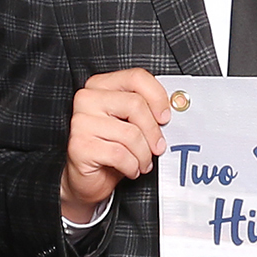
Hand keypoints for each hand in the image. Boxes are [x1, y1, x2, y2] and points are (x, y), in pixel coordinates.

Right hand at [60, 69, 170, 218]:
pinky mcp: (79, 145)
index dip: (157, 97)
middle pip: (136, 104)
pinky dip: (132, 167)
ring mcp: (81, 122)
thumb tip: (176, 105)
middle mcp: (87, 99)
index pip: (136, 77)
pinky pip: (120, 154)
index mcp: (100, 85)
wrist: (87, 178)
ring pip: (130, 133)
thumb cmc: (111, 148)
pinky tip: (130, 169)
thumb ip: (147, 109)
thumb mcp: (130, 123)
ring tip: (142, 162)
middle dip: (153, 131)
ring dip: (143, 155)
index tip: (165, 117)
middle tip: (157, 147)